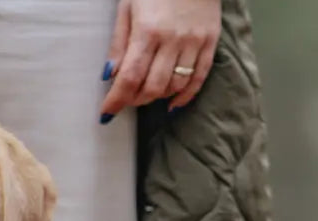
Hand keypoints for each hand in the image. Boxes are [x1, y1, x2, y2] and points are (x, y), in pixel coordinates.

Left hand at [99, 0, 220, 122]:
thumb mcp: (128, 7)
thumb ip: (119, 42)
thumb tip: (109, 76)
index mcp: (148, 30)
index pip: (130, 77)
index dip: (116, 100)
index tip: (106, 114)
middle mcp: (173, 39)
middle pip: (152, 87)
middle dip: (135, 100)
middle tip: (127, 98)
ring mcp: (194, 41)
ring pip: (175, 86)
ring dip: (157, 97)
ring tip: (146, 93)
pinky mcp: (211, 41)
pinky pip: (199, 78)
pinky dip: (185, 96)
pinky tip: (172, 103)